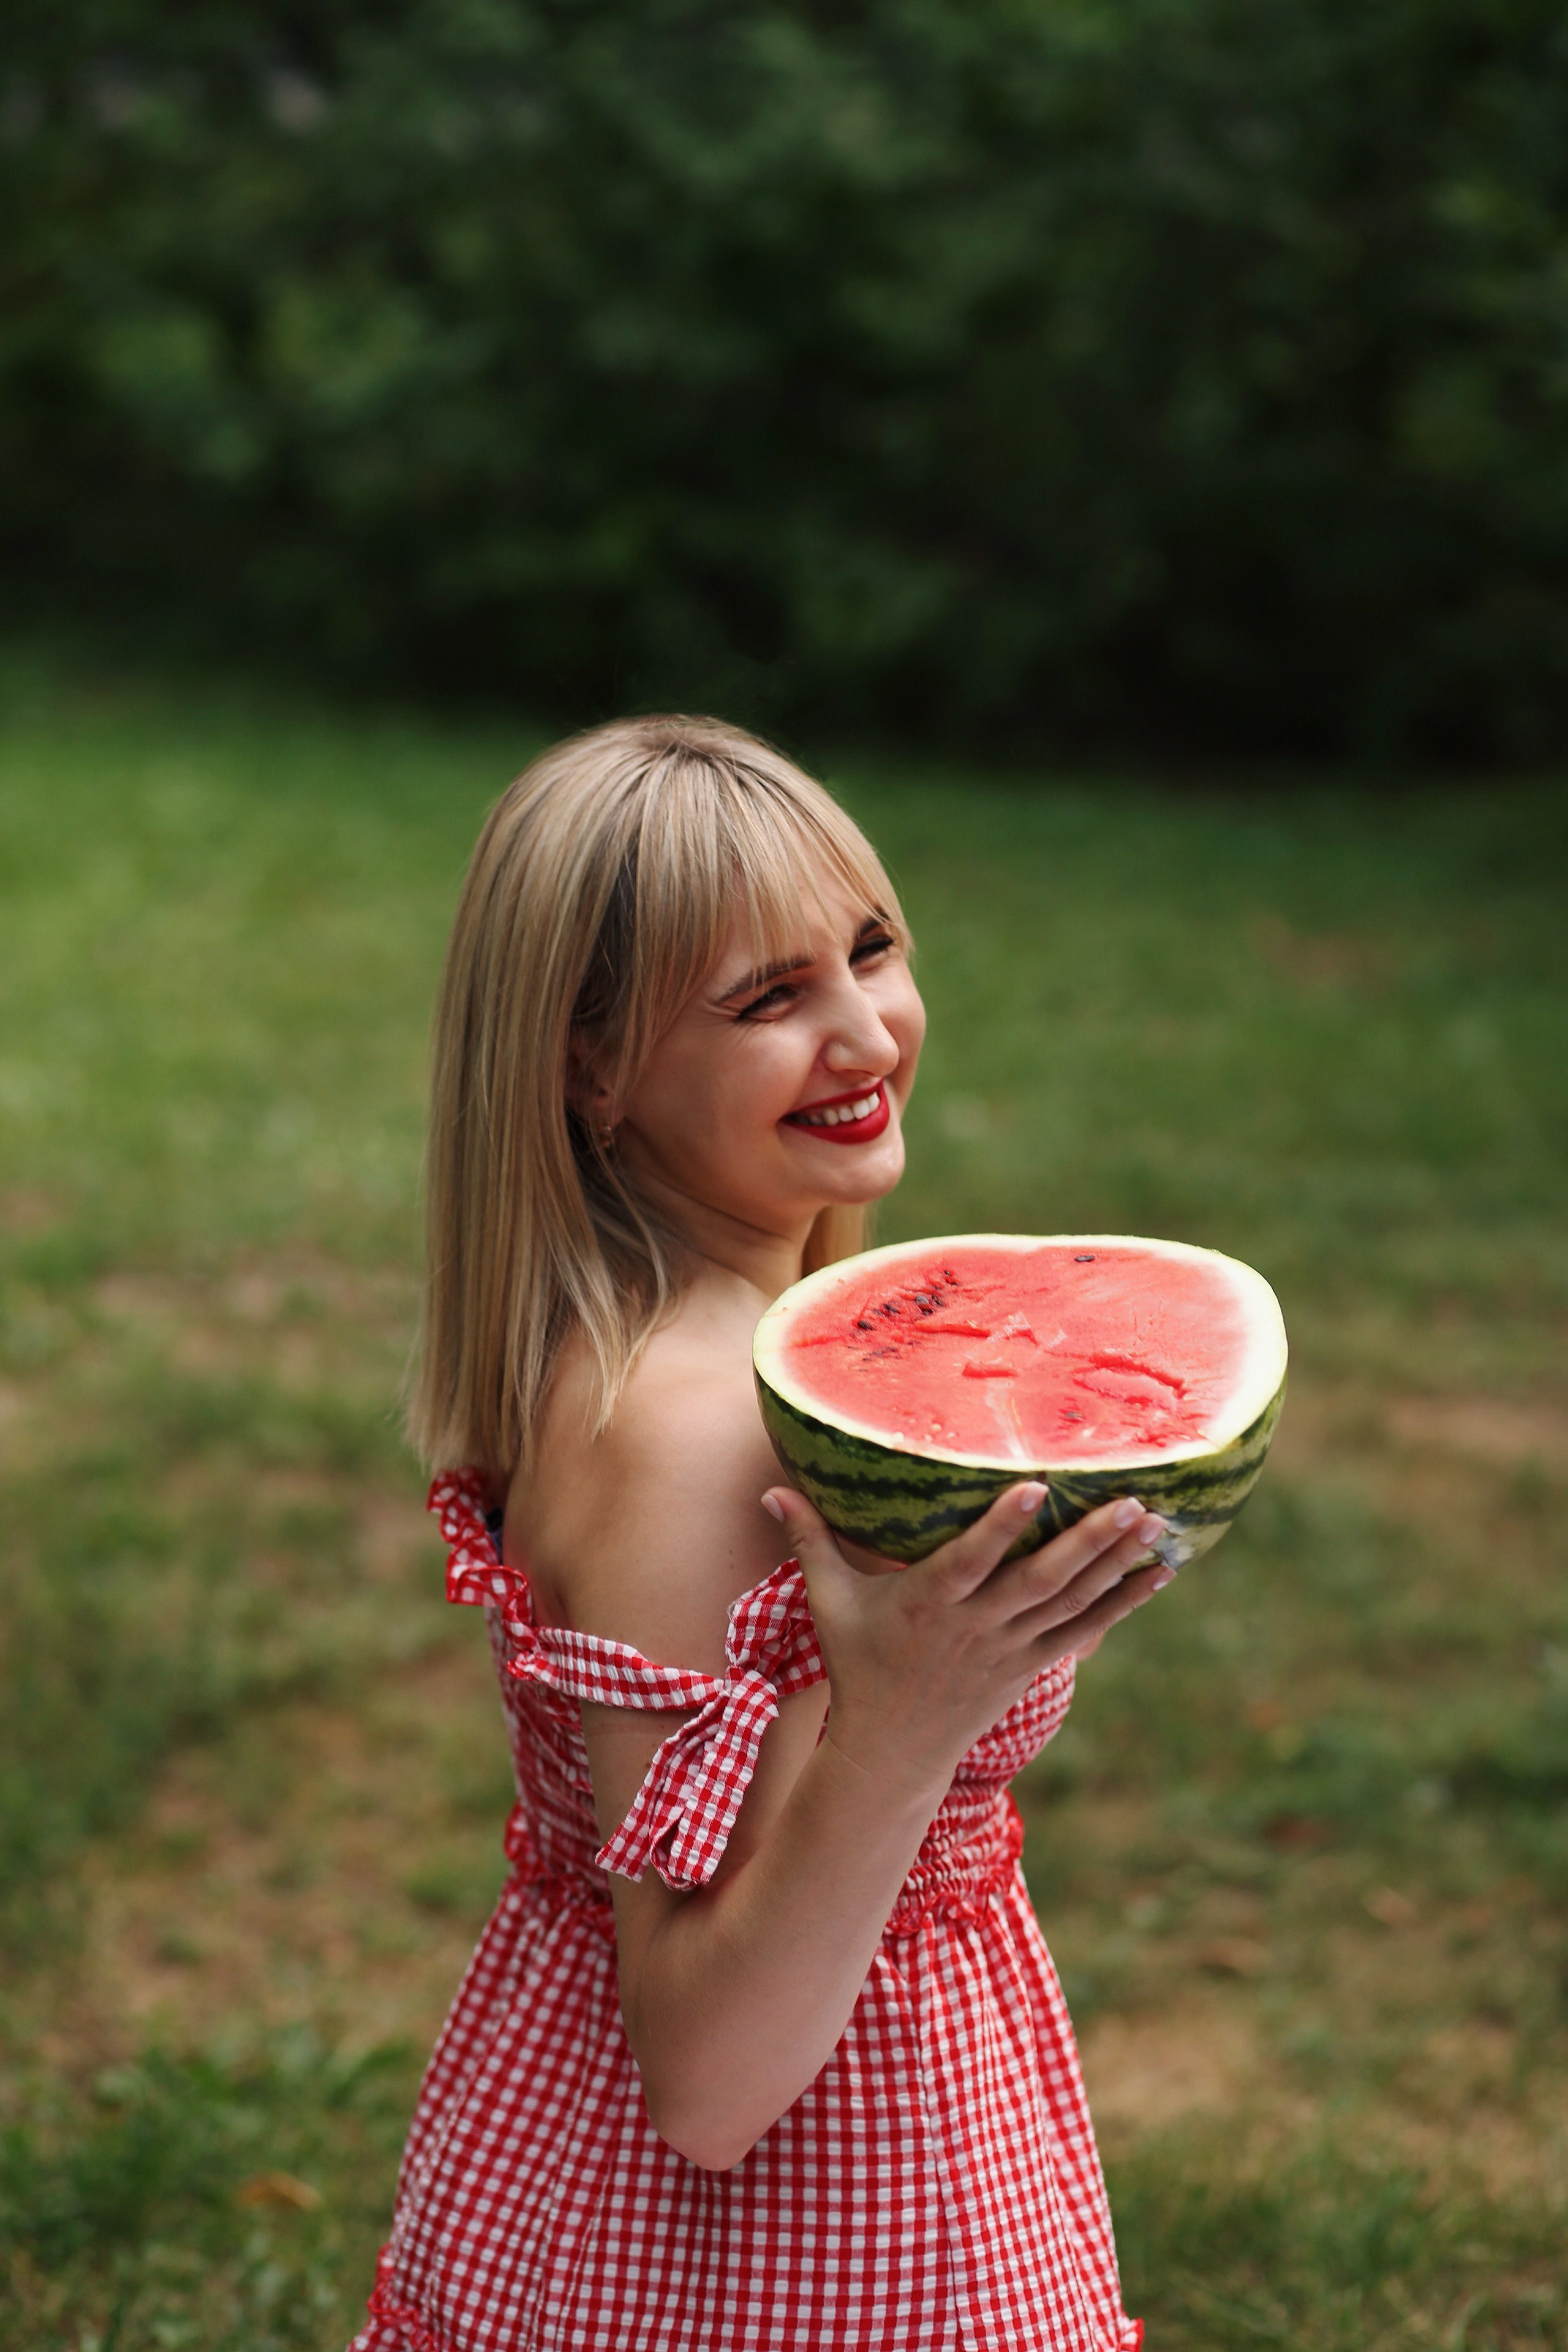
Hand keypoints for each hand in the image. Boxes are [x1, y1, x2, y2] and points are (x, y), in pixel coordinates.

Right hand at [760, 1482, 1172, 1792]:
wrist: (892, 1752)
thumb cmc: (858, 1665)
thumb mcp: (829, 1604)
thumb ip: (809, 1542)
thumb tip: (769, 1488)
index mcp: (929, 1604)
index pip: (971, 1561)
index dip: (1002, 1527)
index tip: (1037, 1489)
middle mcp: (977, 1627)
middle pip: (1039, 1582)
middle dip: (1089, 1544)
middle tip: (1131, 1502)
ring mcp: (1010, 1649)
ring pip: (1072, 1603)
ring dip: (1117, 1565)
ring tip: (1158, 1523)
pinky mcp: (1031, 1664)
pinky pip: (1086, 1630)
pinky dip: (1124, 1602)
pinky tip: (1161, 1572)